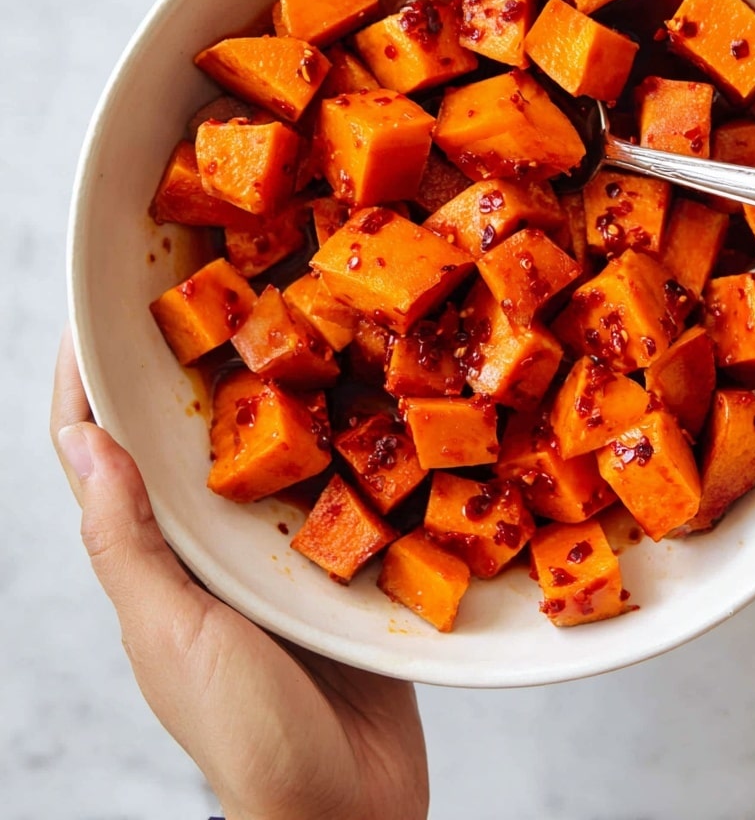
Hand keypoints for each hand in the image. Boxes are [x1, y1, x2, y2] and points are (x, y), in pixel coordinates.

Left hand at [51, 331, 427, 819]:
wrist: (346, 811)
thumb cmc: (245, 733)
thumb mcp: (173, 635)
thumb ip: (128, 545)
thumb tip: (83, 441)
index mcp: (158, 558)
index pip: (101, 454)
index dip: (85, 382)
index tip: (95, 311)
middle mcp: (211, 547)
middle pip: (188, 436)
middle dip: (191, 362)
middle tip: (215, 285)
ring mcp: (277, 556)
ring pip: (268, 449)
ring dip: (276, 387)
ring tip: (296, 316)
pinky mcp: (342, 566)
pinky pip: (341, 487)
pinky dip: (347, 438)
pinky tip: (372, 394)